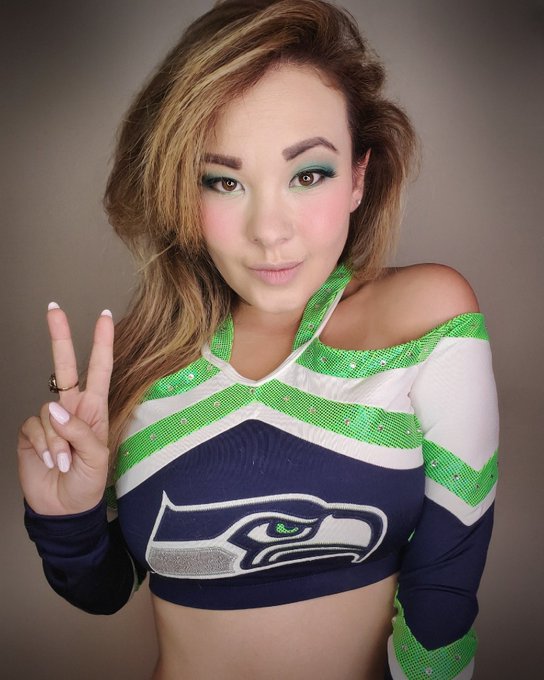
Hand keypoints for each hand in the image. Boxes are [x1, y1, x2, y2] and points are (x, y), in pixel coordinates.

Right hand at [17, 304, 113, 515]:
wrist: (64, 508)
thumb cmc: (88, 483)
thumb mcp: (96, 458)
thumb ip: (78, 431)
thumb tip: (54, 407)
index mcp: (94, 409)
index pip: (99, 369)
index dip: (101, 343)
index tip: (104, 317)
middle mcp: (72, 408)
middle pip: (64, 367)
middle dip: (60, 337)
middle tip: (54, 309)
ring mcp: (50, 420)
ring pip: (47, 412)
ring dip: (57, 440)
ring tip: (65, 462)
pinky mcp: (31, 432)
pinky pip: (34, 427)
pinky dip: (44, 445)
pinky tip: (50, 461)